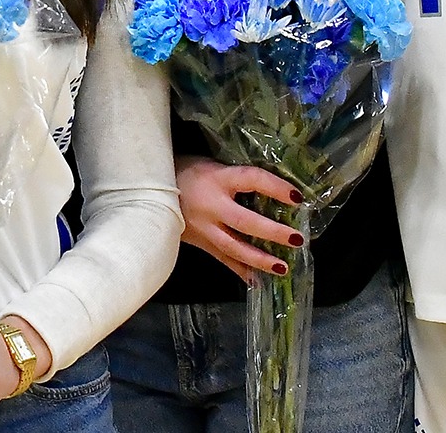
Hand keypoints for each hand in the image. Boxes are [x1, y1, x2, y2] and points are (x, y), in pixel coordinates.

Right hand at [174, 155, 303, 282]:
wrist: (147, 189)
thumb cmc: (184, 170)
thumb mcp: (210, 164)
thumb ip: (236, 176)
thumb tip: (271, 187)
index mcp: (217, 178)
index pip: (252, 179)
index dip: (276, 187)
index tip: (298, 197)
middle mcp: (211, 205)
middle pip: (245, 222)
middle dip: (272, 232)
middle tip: (296, 239)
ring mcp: (203, 228)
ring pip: (234, 247)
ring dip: (260, 259)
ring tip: (282, 268)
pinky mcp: (199, 242)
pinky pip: (222, 259)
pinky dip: (239, 271)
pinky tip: (256, 282)